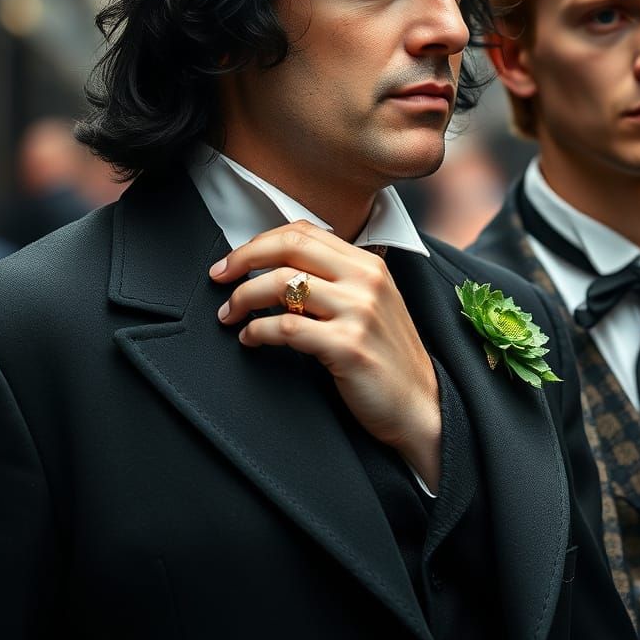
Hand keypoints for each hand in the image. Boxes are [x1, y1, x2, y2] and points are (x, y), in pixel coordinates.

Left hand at [211, 221, 440, 489]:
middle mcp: (366, 280)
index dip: (260, 241)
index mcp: (370, 264)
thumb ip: (337, 279)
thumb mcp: (371, 304)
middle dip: (244, 259)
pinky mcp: (348, 346)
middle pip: (290, 248)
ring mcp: (359, 312)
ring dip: (243, 298)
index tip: (234, 260)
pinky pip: (287, 328)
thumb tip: (279, 265)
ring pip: (282, 285)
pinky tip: (250, 339)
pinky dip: (258, 331)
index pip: (304, 232)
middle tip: (219, 276)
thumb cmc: (387, 358)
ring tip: (229, 314)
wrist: (420, 406)